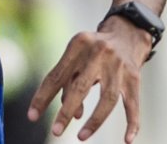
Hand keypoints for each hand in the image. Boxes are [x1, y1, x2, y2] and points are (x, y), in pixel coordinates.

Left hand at [27, 17, 151, 141]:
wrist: (127, 32)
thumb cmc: (93, 50)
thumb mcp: (77, 56)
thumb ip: (70, 81)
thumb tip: (73, 114)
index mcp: (77, 45)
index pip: (56, 76)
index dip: (42, 97)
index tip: (32, 117)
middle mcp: (98, 53)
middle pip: (80, 86)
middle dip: (66, 111)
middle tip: (56, 131)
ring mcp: (118, 66)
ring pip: (107, 99)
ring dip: (94, 121)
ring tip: (81, 137)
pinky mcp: (135, 77)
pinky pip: (133, 104)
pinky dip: (132, 124)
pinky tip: (127, 140)